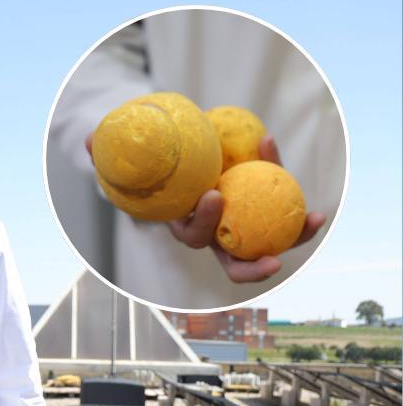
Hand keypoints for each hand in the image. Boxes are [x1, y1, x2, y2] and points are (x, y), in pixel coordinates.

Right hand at [86, 134, 325, 282]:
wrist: (179, 153)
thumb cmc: (152, 157)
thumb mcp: (128, 153)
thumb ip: (107, 150)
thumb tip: (89, 139)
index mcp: (184, 225)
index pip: (192, 236)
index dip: (203, 224)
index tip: (214, 197)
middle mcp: (214, 232)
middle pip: (232, 259)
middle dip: (252, 266)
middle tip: (272, 258)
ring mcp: (240, 224)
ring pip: (266, 241)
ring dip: (291, 239)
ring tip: (313, 223)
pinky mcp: (261, 208)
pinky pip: (279, 208)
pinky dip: (295, 203)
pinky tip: (316, 204)